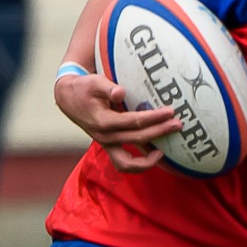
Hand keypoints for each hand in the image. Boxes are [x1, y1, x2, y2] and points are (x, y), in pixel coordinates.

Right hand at [54, 71, 181, 172]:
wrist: (68, 99)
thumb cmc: (84, 88)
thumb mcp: (93, 82)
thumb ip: (107, 87)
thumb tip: (121, 92)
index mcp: (103, 122)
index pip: (134, 122)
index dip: (153, 117)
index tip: (170, 111)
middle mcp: (105, 137)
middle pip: (137, 139)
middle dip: (159, 133)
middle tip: (178, 124)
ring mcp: (107, 145)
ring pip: (129, 163)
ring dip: (149, 160)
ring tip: (166, 152)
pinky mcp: (110, 147)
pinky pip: (125, 164)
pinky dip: (140, 163)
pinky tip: (156, 155)